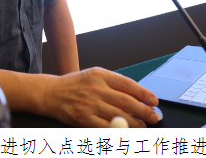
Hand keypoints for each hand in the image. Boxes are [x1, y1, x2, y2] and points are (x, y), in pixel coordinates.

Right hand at [40, 67, 159, 126]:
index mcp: (100, 75)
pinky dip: (119, 131)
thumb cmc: (75, 85)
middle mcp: (96, 88)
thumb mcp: (94, 76)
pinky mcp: (84, 118)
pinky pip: (106, 127)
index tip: (154, 101)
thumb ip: (114, 84)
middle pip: (127, 101)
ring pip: (119, 116)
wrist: (51, 93)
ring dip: (135, 123)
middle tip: (154, 116)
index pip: (128, 84)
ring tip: (143, 126)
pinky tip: (126, 132)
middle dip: (144, 111)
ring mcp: (89, 104)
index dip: (144, 94)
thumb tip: (138, 96)